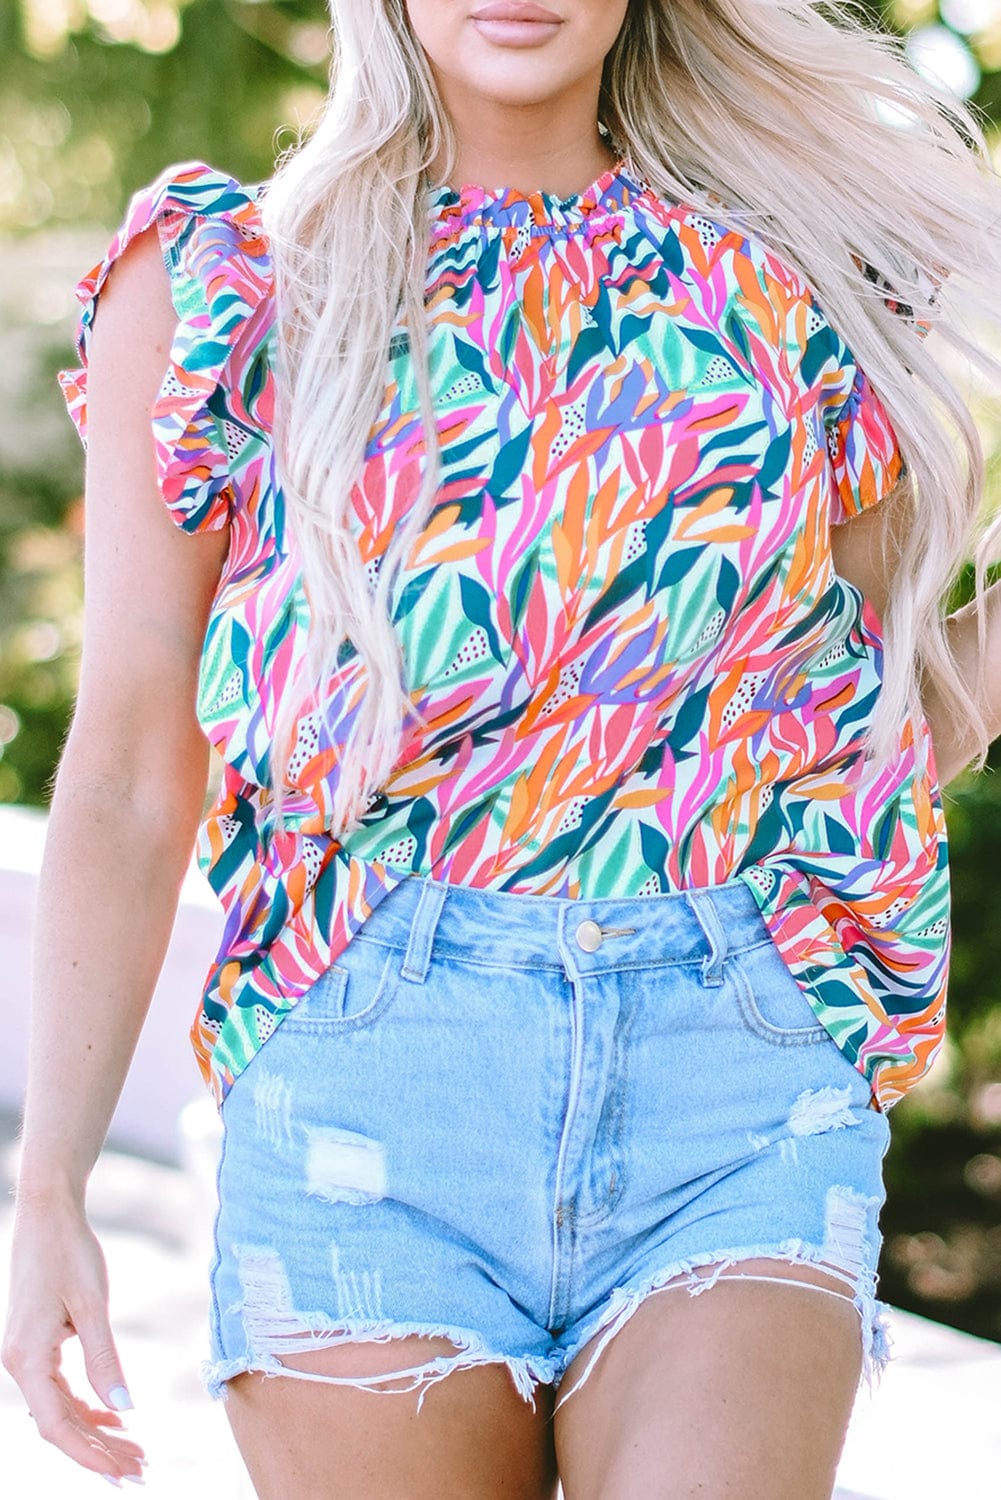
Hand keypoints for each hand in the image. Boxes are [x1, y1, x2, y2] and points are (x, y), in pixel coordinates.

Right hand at [2, 1190, 147, 1484]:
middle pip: (60, 1424)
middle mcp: (20, 1363)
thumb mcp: (93, 1305)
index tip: (125, 1473)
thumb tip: (125, 1409)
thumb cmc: (70, 1251)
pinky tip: (114, 1415)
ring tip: (134, 1450)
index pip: (59, 1426)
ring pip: (60, 1409)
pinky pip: (59, 1389)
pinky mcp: (36, 1344)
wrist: (49, 1213)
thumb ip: (105, 1359)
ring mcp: (26, 1355)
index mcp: (28, 1359)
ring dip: (96, 1431)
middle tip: (140, 1471)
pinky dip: (87, 1405)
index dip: (92, 1455)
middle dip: (100, 1451)